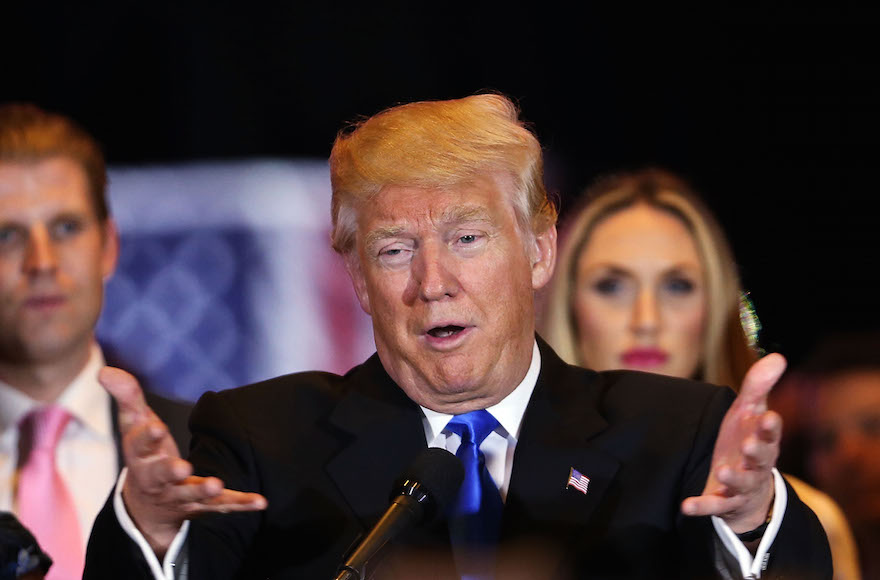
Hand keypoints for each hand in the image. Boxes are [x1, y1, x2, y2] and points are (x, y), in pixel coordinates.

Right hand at [101, 367, 266, 556]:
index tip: (156, 427)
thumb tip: (106, 371)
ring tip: (216, 484)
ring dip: (204, 491)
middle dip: (170, 472)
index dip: (147, 436)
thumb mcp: (135, 425)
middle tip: (182, 468)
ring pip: (191, 495)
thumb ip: (128, 398)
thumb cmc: (145, 455)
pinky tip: (260, 502)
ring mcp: (180, 495)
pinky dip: (241, 504)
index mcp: (140, 457)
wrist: (147, 506)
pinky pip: (223, 506)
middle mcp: (158, 480)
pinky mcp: (203, 506)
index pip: (139, 446)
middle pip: (162, 476)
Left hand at [681, 353, 785, 532]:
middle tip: (749, 445)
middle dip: (756, 453)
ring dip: (733, 479)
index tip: (768, 417)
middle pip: (760, 461)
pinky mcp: (723, 503)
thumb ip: (759, 386)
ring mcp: (740, 486)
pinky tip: (686, 505)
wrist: (748, 490)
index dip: (770, 427)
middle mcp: (756, 466)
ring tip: (723, 471)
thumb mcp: (749, 412)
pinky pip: (713, 507)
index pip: (770, 434)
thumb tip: (778, 356)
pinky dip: (701, 507)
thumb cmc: (747, 441)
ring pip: (740, 485)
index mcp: (763, 442)